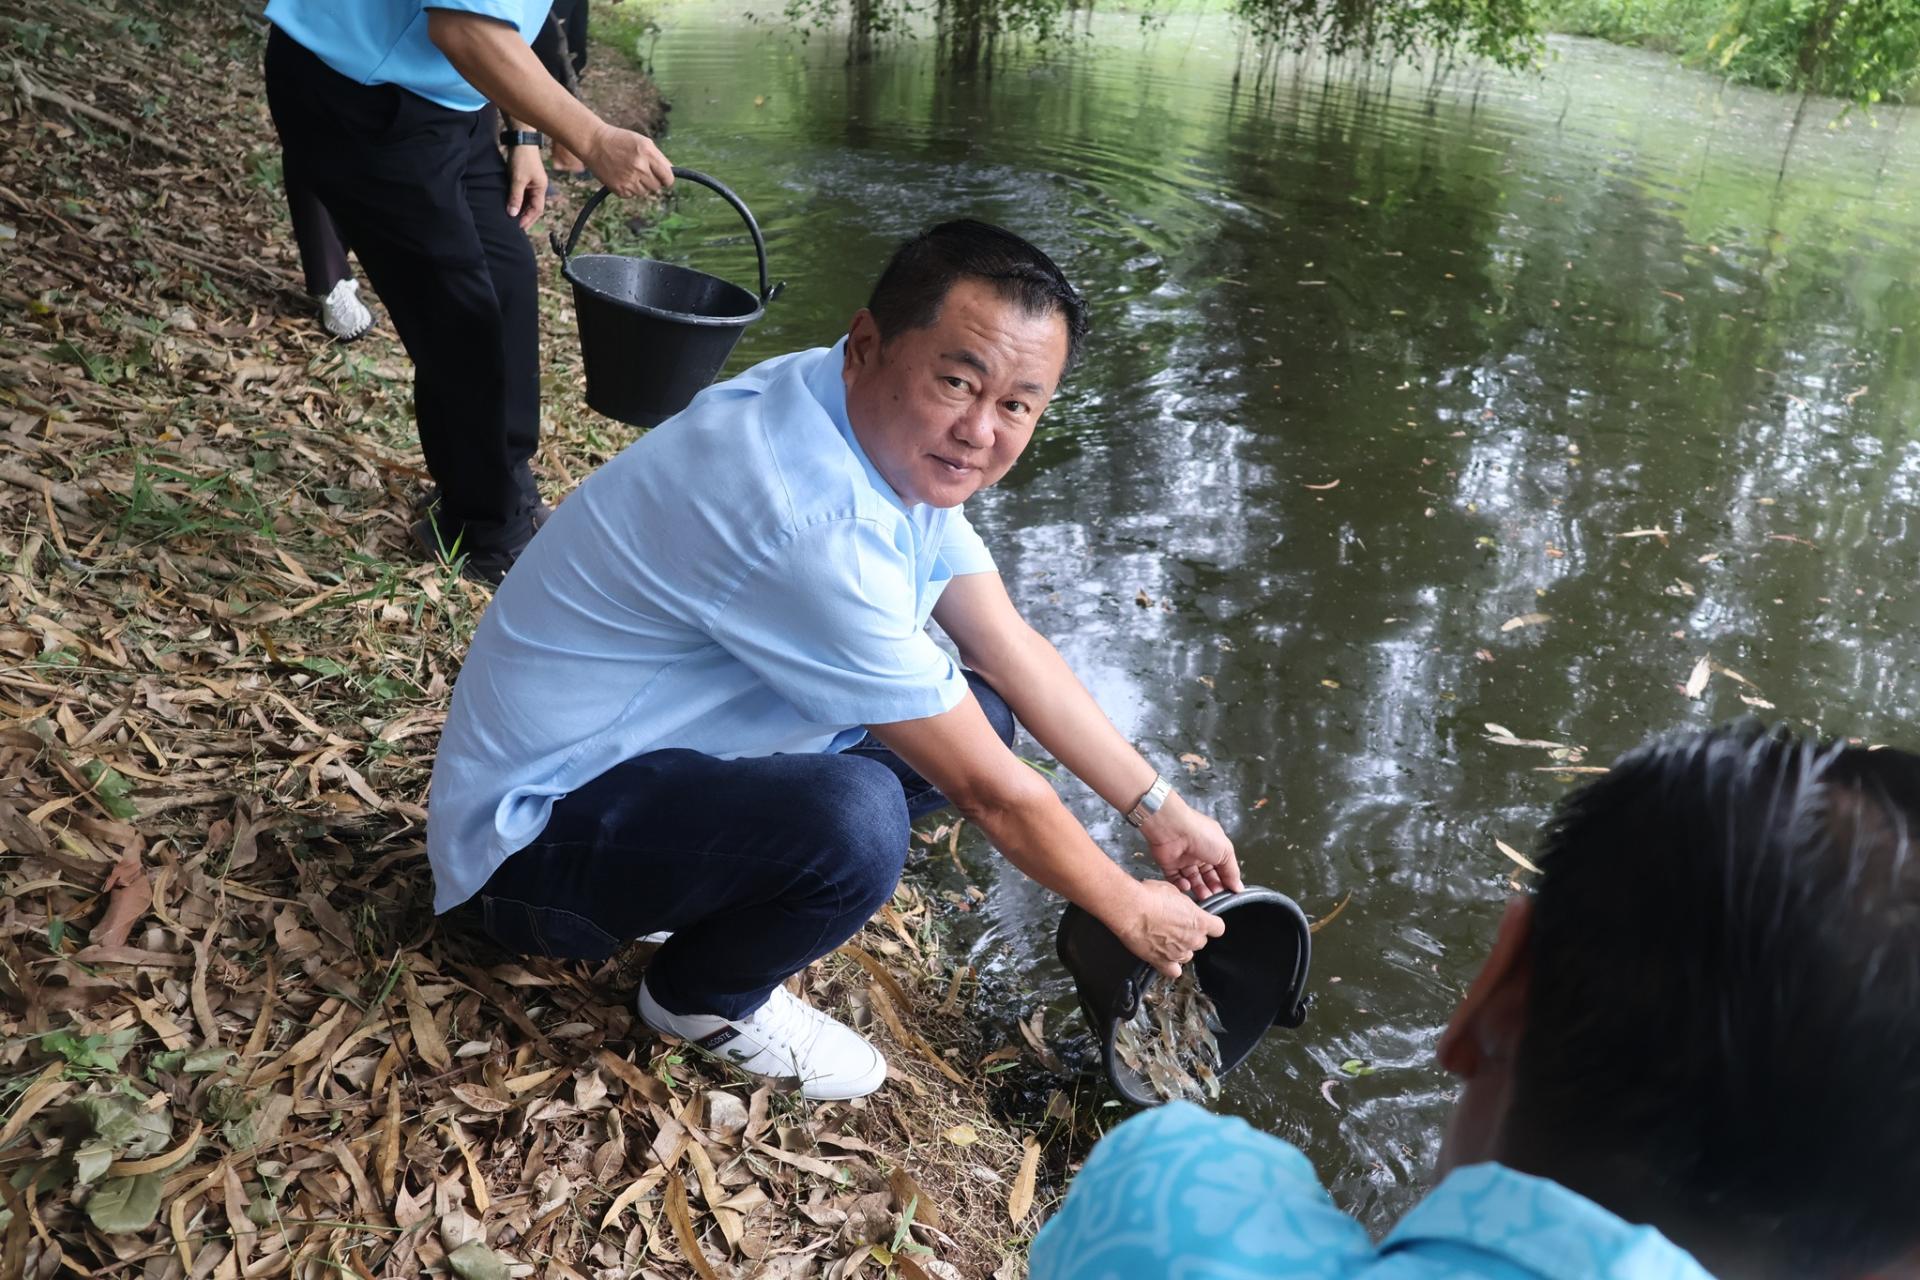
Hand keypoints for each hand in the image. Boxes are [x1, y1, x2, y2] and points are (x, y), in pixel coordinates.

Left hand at [505, 146, 547, 230]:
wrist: (520, 139)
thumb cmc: (522, 158)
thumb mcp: (518, 179)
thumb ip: (515, 197)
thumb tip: (512, 213)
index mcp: (540, 188)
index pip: (537, 209)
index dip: (528, 219)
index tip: (518, 226)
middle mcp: (537, 187)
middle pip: (532, 207)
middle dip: (525, 217)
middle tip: (514, 226)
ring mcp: (531, 183)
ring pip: (526, 201)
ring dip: (520, 209)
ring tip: (511, 218)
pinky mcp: (523, 178)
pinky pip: (521, 194)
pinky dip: (516, 200)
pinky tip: (510, 204)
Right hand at [581, 124, 674, 197]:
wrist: (594, 143)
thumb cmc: (620, 140)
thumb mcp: (643, 142)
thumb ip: (659, 158)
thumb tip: (671, 173)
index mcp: (648, 154)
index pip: (668, 178)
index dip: (667, 179)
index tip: (663, 178)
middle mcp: (640, 167)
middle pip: (657, 186)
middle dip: (653, 180)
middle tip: (642, 171)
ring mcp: (629, 179)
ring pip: (645, 192)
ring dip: (641, 185)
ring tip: (630, 172)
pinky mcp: (619, 189)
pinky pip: (632, 195)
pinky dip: (630, 189)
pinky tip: (622, 176)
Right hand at [1109, 879, 1225, 979]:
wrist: (1131, 909)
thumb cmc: (1149, 897)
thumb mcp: (1173, 891)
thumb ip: (1183, 904)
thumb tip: (1181, 906)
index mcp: (1200, 921)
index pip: (1218, 928)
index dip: (1210, 925)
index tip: (1204, 922)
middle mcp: (1193, 939)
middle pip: (1201, 942)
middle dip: (1191, 935)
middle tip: (1176, 925)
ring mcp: (1179, 953)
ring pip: (1187, 955)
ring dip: (1180, 948)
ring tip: (1165, 938)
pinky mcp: (1162, 962)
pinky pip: (1173, 971)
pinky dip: (1170, 966)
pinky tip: (1164, 958)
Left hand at [1140, 792, 1243, 898]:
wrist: (1172, 828)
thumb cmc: (1199, 832)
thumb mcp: (1226, 852)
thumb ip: (1232, 871)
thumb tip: (1238, 886)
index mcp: (1214, 847)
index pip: (1222, 869)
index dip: (1226, 881)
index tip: (1230, 894)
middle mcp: (1199, 852)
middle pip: (1207, 876)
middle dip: (1213, 888)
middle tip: (1216, 897)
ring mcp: (1183, 858)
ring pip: (1192, 879)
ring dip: (1199, 890)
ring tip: (1204, 896)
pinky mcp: (1169, 863)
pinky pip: (1175, 879)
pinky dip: (1181, 885)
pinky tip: (1187, 886)